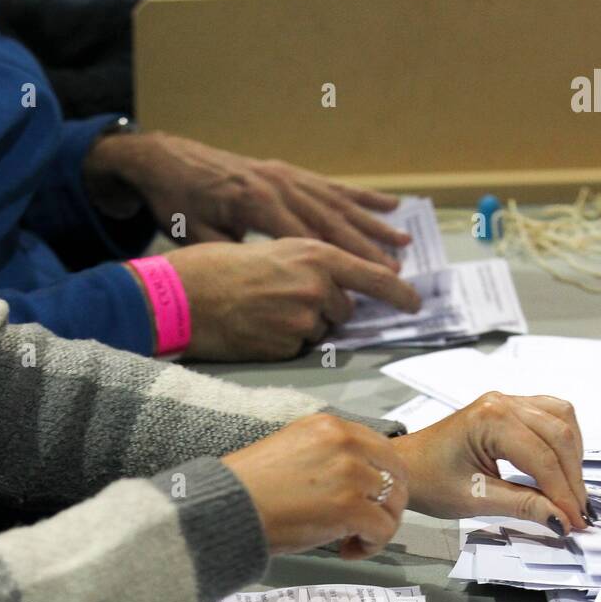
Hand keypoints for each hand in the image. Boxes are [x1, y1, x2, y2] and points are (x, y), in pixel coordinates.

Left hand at [87, 131, 410, 265]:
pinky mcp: (288, 171)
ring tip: (404, 243)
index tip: (365, 285)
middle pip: (331, 222)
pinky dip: (363, 197)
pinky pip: (332, 187)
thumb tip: (264, 282)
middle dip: (367, 249)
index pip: (306, 241)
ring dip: (374, 225)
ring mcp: (286, 175)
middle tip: (397, 272)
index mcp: (255, 204)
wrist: (166, 159)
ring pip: (339, 204)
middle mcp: (277, 185)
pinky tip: (391, 204)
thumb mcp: (195, 235)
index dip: (339, 263)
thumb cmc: (178, 203)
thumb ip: (231, 255)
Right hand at [162, 239, 418, 360]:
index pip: (372, 277)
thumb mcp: (277, 251)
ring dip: (302, 327)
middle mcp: (316, 286)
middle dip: (324, 310)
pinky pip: (299, 350)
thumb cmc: (223, 268)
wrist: (184, 295)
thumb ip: (314, 267)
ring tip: (264, 311)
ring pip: (321, 332)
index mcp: (316, 254)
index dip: (398, 293)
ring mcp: (303, 320)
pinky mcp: (287, 347)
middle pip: (343, 311)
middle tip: (283, 299)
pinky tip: (257, 328)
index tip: (415, 303)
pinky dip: (283, 342)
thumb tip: (341, 291)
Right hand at [224, 414, 407, 558]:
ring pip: (394, 504)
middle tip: (369, 523)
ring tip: (354, 540)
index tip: (370, 498)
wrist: (229, 508)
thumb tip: (354, 478)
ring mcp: (350, 475)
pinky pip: (382, 530)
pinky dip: (371, 546)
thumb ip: (327, 454)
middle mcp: (345, 443)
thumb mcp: (291, 449)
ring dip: (380, 527)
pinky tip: (347, 550)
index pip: (382, 448)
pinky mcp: (350, 508)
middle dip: (388, 503)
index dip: (383, 478)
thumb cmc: (249, 488)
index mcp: (330, 426)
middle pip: (396, 474)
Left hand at [396, 393, 589, 533]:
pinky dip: (563, 441)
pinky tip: (562, 467)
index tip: (576, 521)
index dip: (564, 493)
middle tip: (579, 513)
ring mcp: (507, 400)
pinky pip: (552, 416)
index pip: (542, 458)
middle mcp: (502, 402)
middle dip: (573, 478)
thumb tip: (562, 520)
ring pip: (562, 420)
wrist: (405, 466)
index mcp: (490, 420)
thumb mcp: (476, 500)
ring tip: (572, 492)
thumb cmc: (429, 481)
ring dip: (573, 456)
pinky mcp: (510, 406)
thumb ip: (523, 506)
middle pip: (559, 436)